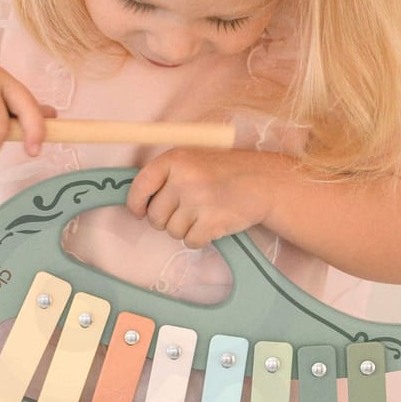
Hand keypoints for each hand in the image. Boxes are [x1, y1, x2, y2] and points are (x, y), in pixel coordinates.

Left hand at [126, 148, 276, 248]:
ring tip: (203, 213)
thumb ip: (167, 176)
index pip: (140, 186)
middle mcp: (184, 179)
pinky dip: (199, 238)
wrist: (263, 181)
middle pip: (155, 216)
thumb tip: (139, 202)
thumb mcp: (193, 160)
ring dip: (185, 228)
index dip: (136, 203)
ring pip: (172, 231)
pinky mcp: (212, 222)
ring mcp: (198, 202)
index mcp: (175, 160)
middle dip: (165, 220)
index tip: (139, 211)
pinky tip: (212, 223)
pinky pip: (190, 242)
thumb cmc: (225, 172)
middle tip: (184, 211)